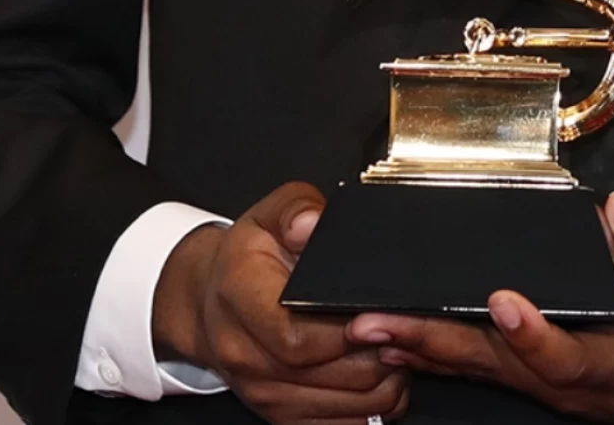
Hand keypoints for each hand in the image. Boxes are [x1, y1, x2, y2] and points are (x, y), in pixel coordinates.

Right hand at [154, 182, 409, 423]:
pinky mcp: (286, 416)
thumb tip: (312, 223)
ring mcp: (265, 393)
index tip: (382, 310)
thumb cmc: (247, 259)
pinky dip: (379, 401)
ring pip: (355, 403)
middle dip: (383, 349)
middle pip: (335, 374)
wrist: (209, 303)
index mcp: (239, 299)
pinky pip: (352, 422)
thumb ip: (296, 209)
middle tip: (404, 321)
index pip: (298, 338)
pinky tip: (381, 367)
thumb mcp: (269, 215)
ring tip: (395, 341)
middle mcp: (246, 355)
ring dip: (389, 376)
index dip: (351, 330)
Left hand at [347, 194, 613, 424]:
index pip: (566, 355)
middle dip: (433, 341)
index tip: (500, 300)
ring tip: (369, 330)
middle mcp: (579, 384)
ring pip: (485, 373)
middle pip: (498, 366)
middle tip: (374, 321)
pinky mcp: (556, 382)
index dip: (530, 332)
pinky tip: (405, 346)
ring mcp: (562, 389)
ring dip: (425, 351)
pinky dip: (445, 357)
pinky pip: (492, 372)